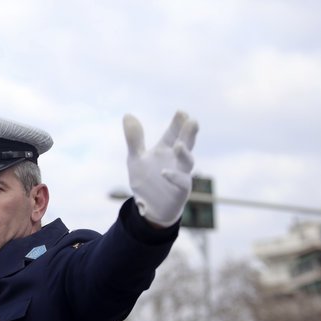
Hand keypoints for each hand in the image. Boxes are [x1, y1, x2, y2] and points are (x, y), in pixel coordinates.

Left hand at [123, 111, 198, 226]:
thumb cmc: (145, 180)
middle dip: (189, 133)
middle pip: (186, 143)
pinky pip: (181, 183)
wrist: (150, 208)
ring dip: (184, 153)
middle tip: (193, 121)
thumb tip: (127, 114)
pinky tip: (164, 173)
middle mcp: (176, 160)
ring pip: (187, 162)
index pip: (173, 133)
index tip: (181, 112)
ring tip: (179, 145)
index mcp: (165, 150)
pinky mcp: (181, 190)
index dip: (177, 123)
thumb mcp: (136, 158)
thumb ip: (134, 139)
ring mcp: (181, 174)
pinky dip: (174, 177)